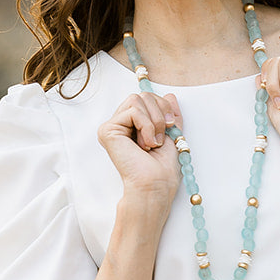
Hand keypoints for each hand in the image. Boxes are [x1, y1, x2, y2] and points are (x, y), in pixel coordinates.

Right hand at [98, 91, 182, 207]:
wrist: (156, 184)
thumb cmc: (163, 168)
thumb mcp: (172, 135)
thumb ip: (169, 115)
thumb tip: (170, 95)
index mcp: (133, 125)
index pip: (147, 97)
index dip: (164, 107)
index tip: (171, 127)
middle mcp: (120, 124)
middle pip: (142, 95)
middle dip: (160, 113)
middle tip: (161, 138)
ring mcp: (112, 126)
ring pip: (137, 99)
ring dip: (153, 121)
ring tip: (153, 143)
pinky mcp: (107, 130)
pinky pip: (133, 111)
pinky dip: (146, 126)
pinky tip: (145, 145)